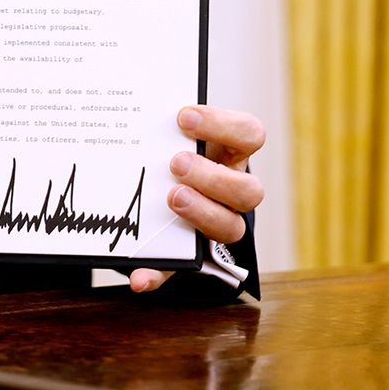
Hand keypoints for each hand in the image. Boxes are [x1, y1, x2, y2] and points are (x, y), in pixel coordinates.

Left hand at [130, 104, 265, 293]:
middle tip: (177, 163)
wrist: (159, 184)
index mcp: (230, 153)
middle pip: (249, 190)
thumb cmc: (168, 150)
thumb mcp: (171, 134)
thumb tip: (145, 111)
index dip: (223, 125)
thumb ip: (160, 126)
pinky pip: (179, 270)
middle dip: (214, 177)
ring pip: (231, 229)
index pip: (249, 134)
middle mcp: (231, 191)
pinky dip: (158, 274)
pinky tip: (139, 277)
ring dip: (202, 215)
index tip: (184, 117)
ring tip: (172, 198)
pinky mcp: (190, 255)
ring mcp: (216, 222)